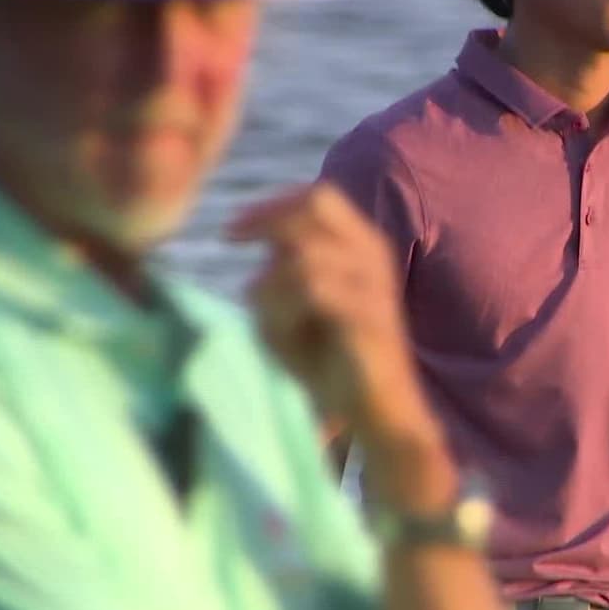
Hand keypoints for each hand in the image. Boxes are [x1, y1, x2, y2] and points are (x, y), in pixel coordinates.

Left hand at [227, 183, 440, 456]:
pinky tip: (280, 332)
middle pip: (315, 208)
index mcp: (362, 247)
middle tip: (232, 238)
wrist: (376, 411)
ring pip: (304, 255)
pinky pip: (314, 291)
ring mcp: (375, 285)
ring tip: (266, 317)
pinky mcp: (370, 318)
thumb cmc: (331, 360)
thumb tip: (269, 248)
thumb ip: (282, 271)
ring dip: (271, 282)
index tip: (233, 230)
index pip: (319, 199)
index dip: (272, 205)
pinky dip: (283, 307)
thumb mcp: (294, 309)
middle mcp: (373, 257)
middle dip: (266, 219)